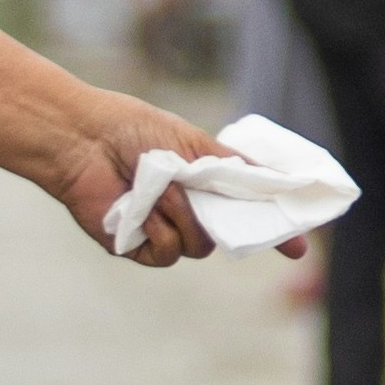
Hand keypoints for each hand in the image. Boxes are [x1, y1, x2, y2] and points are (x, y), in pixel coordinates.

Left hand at [43, 90, 262, 265]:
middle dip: (221, 217)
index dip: (272, 233)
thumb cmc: (136, 132)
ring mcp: (161, 232)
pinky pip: (167, 253)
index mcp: (202, 187)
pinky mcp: (136, 249)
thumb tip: (279, 180)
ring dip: (181, 214)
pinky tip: (139, 208)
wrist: (87, 140)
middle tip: (201, 193)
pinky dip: (158, 228)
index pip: (244, 215)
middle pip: (225, 236)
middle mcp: (185, 213)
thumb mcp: (197, 143)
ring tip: (156, 187)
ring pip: (197, 246)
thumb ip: (237, 166)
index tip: (298, 248)